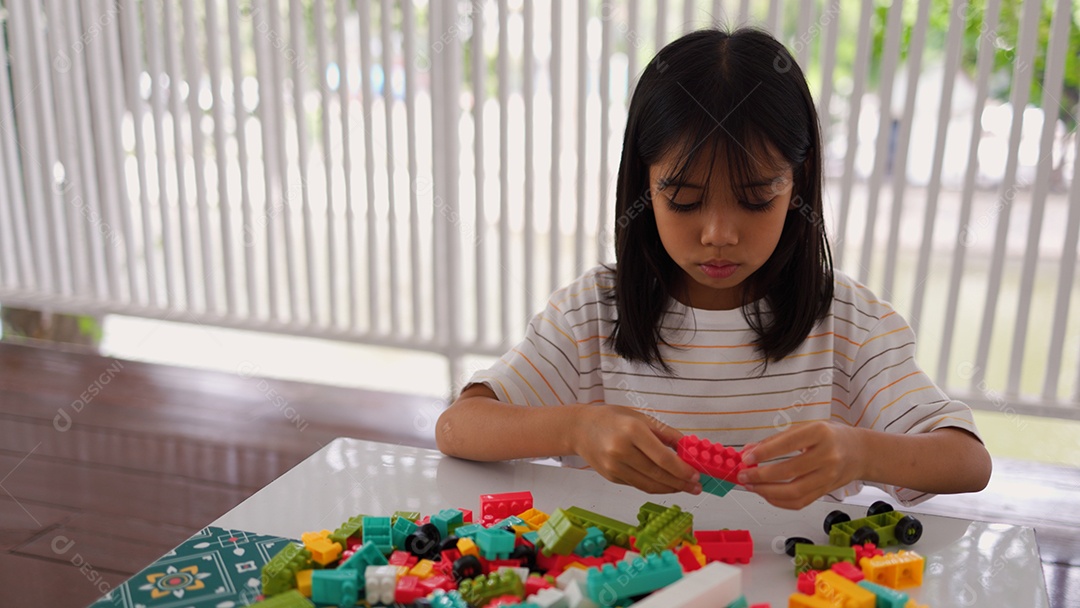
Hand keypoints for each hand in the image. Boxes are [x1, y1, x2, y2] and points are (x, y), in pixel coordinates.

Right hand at [571, 405, 701, 494]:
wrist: (579, 429)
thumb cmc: (611, 419)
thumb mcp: (640, 417)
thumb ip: (666, 433)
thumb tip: (688, 449)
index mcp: (631, 431)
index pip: (662, 457)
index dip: (682, 470)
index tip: (696, 475)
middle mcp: (621, 450)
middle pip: (657, 474)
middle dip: (680, 482)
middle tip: (696, 486)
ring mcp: (614, 466)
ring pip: (649, 485)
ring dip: (670, 488)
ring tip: (685, 488)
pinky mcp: (611, 477)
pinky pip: (638, 485)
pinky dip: (655, 486)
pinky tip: (666, 483)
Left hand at [737, 421, 867, 509]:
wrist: (860, 452)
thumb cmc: (831, 437)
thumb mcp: (805, 428)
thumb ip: (776, 440)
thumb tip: (749, 451)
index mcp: (820, 433)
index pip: (788, 444)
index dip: (764, 453)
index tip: (747, 458)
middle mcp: (827, 455)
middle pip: (789, 471)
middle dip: (760, 476)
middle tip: (743, 475)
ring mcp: (828, 476)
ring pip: (794, 491)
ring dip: (767, 491)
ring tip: (751, 486)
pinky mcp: (826, 491)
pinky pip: (800, 502)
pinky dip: (779, 501)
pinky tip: (766, 494)